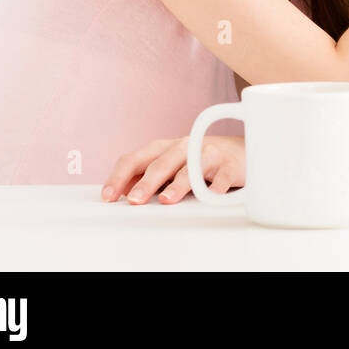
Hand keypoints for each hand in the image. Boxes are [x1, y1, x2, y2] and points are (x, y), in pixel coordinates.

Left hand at [100, 135, 244, 204]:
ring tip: (168, 199)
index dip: (119, 177)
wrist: (240, 150)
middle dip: (147, 182)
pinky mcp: (230, 164)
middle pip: (162, 162)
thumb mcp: (170, 166)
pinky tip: (212, 195)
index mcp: (164, 148)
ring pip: (191, 167)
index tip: (108, 197)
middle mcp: (184, 147)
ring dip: (179, 183)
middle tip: (135, 201)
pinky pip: (223, 176)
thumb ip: (147, 176)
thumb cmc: (199, 160)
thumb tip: (121, 193)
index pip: (135, 159)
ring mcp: (208, 153)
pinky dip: (217, 186)